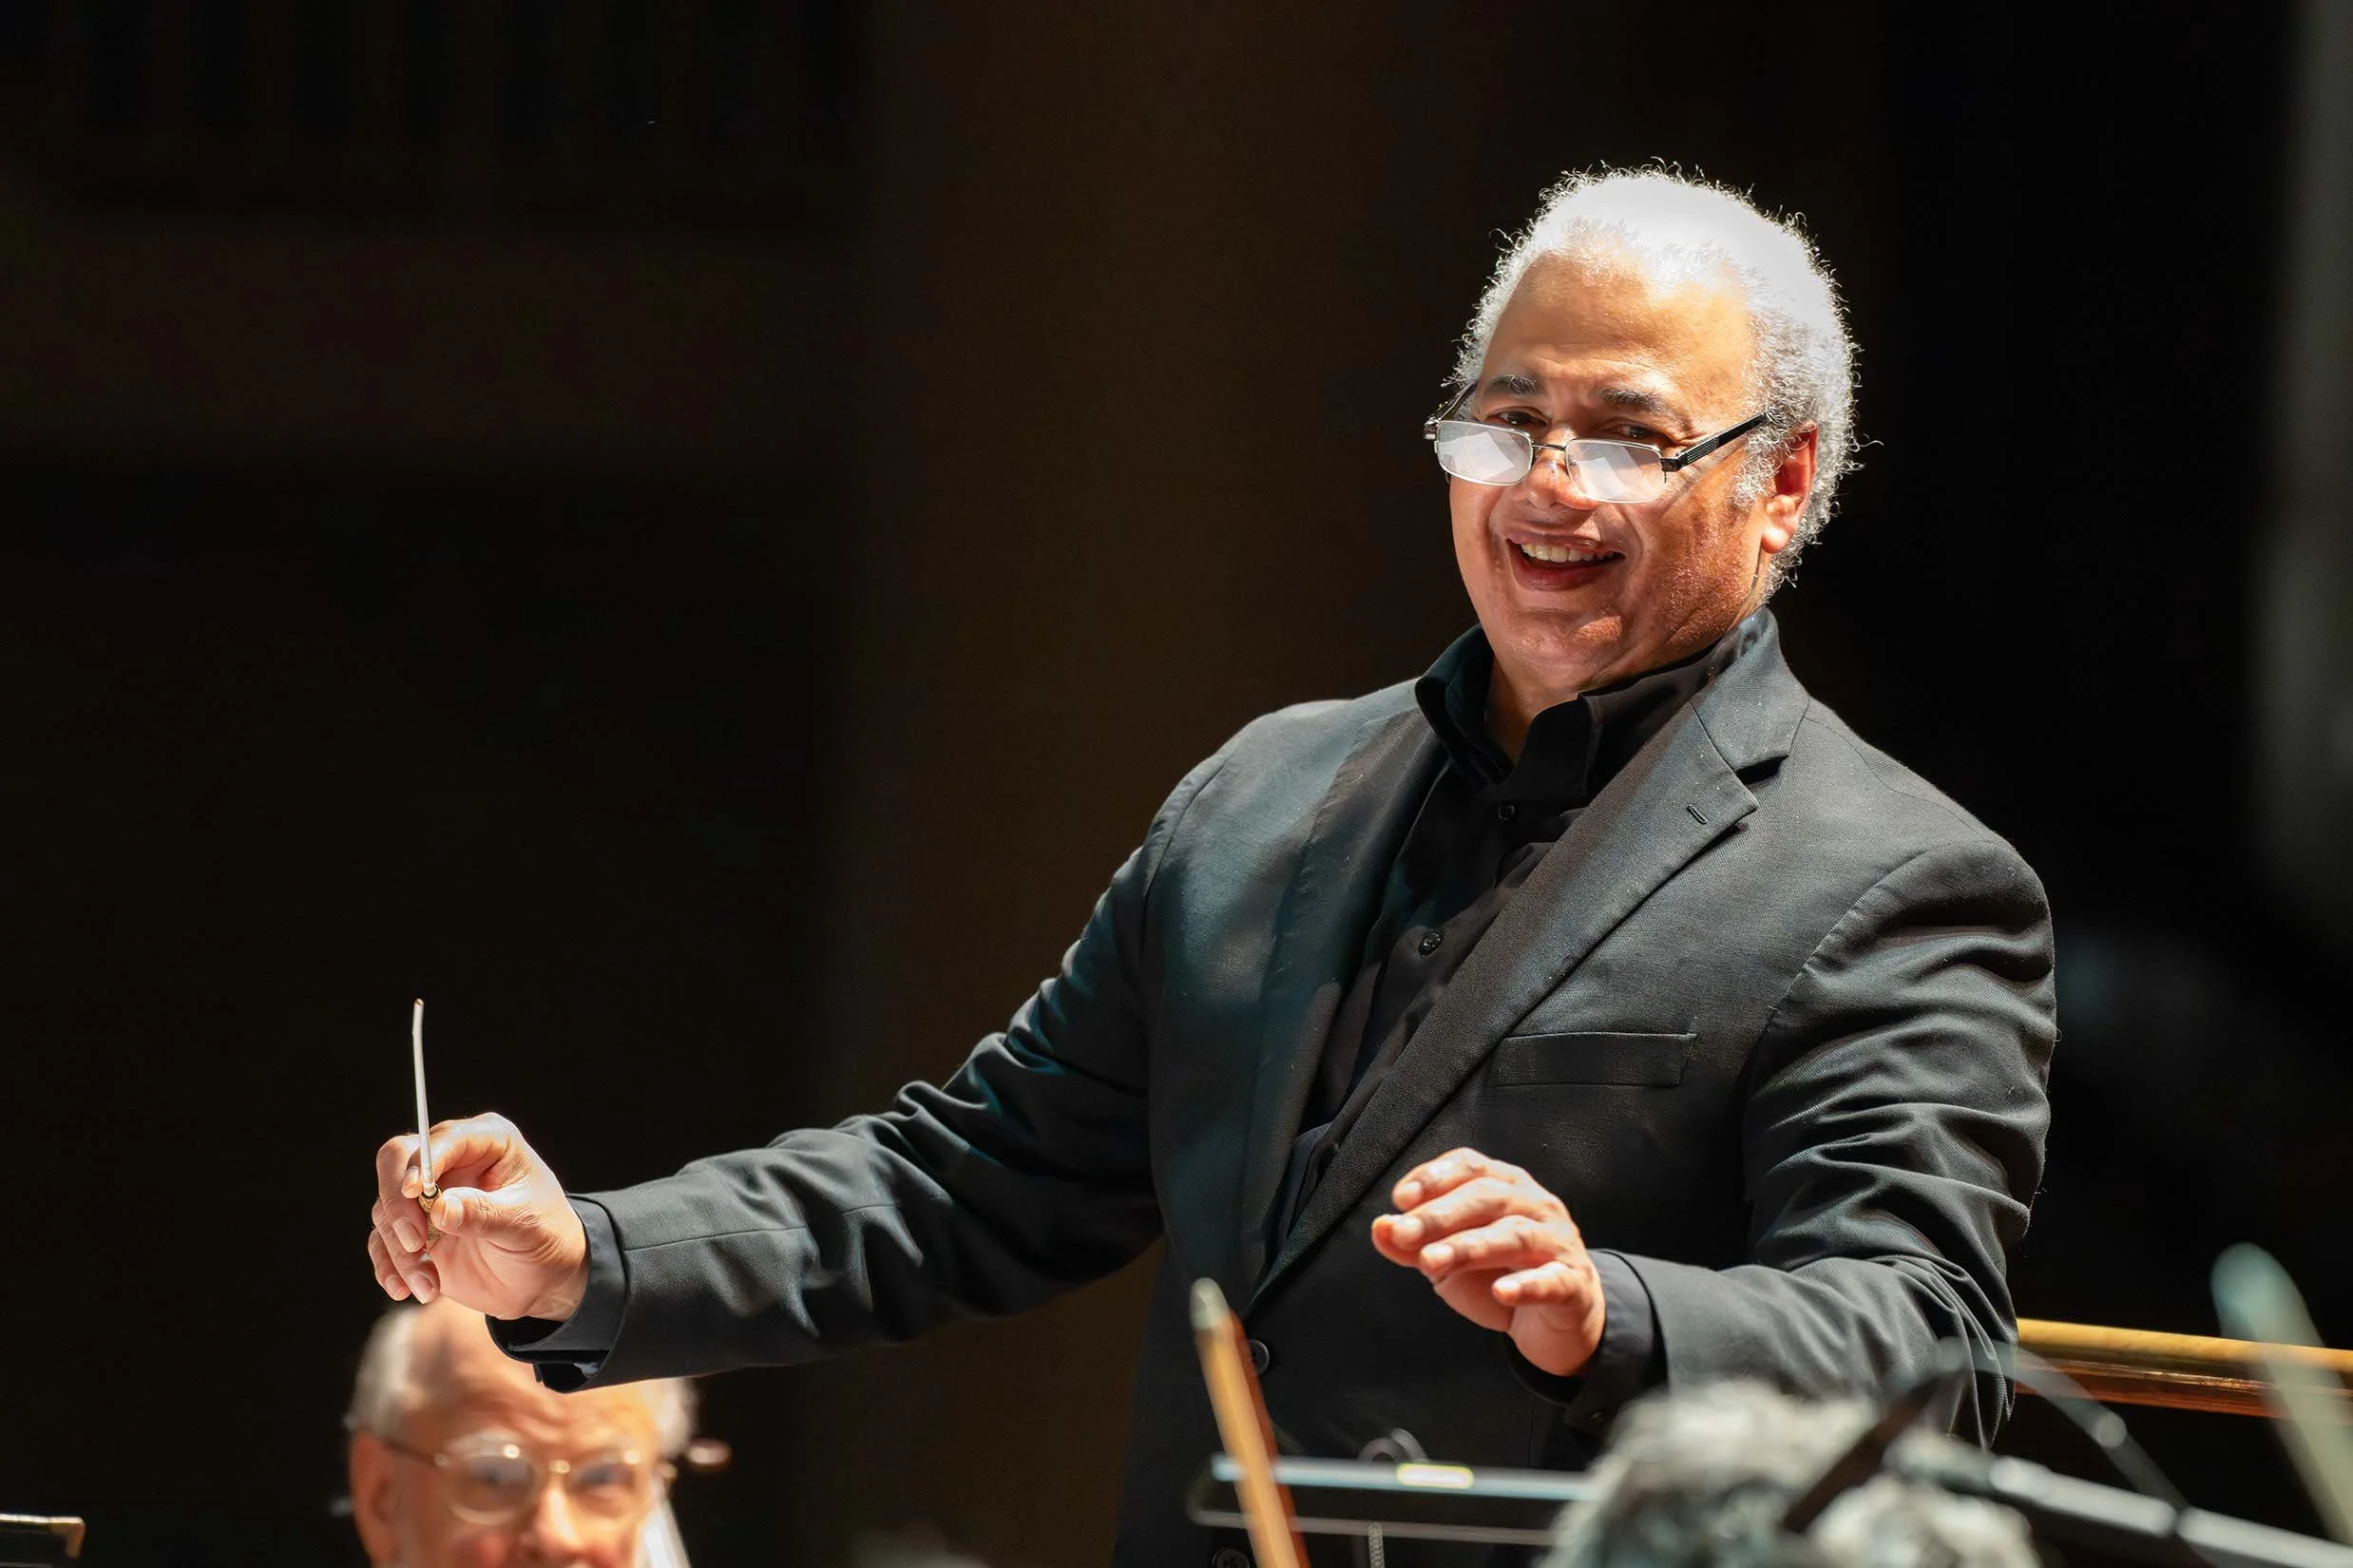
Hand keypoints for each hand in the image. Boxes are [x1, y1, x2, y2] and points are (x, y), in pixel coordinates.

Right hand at [368, 1113, 589, 1322]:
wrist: (542, 1279)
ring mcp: (428, 1196)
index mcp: (487, 1142)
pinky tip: (406, 1290)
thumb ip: (482, 1213)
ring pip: (386, 1208)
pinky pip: (382, 1242)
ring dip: (400, 1251)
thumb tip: (439, 1207)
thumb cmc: (545, 1238)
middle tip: (416, 1243)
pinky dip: (389, 1267)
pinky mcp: (414, 1230)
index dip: (422, 1163)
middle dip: (398, 1205)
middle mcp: (451, 1162)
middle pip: (396, 1162)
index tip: (415, 1192)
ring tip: (428, 1284)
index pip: (440, 1138)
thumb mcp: (524, 1224)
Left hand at [1370, 1147, 1605, 1375]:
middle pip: (1488, 1197)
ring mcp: (1558, 1243)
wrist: (1557, 1321)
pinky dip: (1527, 1284)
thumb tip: (1380, 1228)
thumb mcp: (1449, 1261)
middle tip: (1405, 1233)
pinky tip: (1502, 1291)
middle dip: (1440, 1214)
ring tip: (1432, 1262)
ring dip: (1469, 1246)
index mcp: (1505, 1186)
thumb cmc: (1499, 1276)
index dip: (1434, 1178)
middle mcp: (1535, 1205)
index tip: (1400, 1200)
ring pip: (1515, 1234)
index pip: (1470, 1166)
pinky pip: (1552, 1281)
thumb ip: (1414, 1246)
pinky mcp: (1573, 1284)